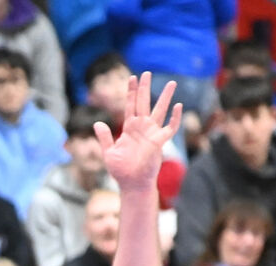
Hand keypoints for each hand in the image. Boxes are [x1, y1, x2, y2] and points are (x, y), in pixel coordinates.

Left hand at [94, 72, 181, 191]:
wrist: (131, 184)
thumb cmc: (121, 170)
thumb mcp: (108, 153)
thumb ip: (104, 137)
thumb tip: (97, 123)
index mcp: (129, 128)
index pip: (130, 105)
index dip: (131, 92)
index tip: (132, 77)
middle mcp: (141, 127)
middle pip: (144, 103)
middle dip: (145, 88)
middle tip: (147, 73)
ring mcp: (151, 133)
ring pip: (160, 110)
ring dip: (165, 97)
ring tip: (172, 83)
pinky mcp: (159, 142)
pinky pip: (170, 128)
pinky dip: (175, 118)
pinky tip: (178, 106)